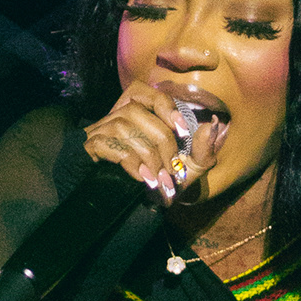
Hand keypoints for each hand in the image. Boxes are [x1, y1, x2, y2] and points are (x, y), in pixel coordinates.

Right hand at [82, 83, 225, 202]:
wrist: (130, 207)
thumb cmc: (161, 180)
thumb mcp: (188, 168)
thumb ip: (204, 149)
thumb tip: (212, 124)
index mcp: (139, 113)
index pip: (147, 93)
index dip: (166, 107)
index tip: (183, 132)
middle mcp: (116, 116)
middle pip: (137, 110)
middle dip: (161, 141)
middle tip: (171, 169)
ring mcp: (99, 131)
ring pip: (123, 126)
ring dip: (147, 155)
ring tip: (158, 178)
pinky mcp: (89, 147)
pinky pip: (108, 145)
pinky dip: (131, 163)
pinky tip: (142, 179)